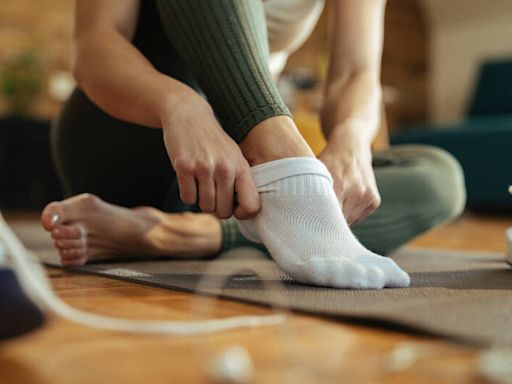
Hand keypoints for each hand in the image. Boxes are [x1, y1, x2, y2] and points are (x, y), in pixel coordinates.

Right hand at [160, 92, 259, 219]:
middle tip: (213, 196)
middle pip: (224, 212)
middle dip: (217, 209)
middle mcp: (225, 168)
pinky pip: (187, 198)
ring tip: (201, 186)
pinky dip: (187, 194)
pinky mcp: (184, 167)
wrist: (189, 115)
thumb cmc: (213, 141)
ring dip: (202, 201)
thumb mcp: (234, 156)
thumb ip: (240, 181)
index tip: (235, 209)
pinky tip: (189, 180)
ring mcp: (204, 168)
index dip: (243, 214)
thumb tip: (243, 212)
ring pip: (205, 207)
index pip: (251, 205)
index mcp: (241, 167)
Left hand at [318, 135, 379, 224]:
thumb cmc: (329, 160)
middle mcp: (356, 192)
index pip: (328, 217)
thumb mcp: (315, 172)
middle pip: (338, 221)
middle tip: (319, 215)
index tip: (311, 224)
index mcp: (339, 185)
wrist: (351, 147)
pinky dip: (349, 213)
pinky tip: (345, 199)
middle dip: (328, 221)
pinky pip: (358, 217)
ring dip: (339, 217)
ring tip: (335, 201)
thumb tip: (299, 213)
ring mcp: (367, 197)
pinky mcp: (374, 201)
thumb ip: (309, 192)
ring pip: (348, 222)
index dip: (318, 223)